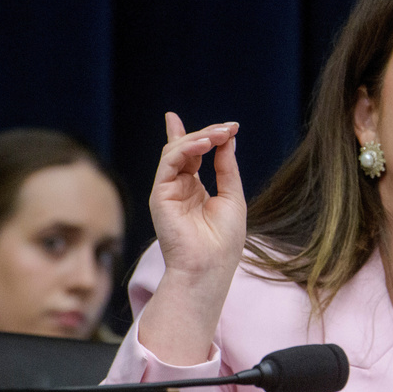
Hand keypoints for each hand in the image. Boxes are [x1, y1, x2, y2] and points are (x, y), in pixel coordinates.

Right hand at [149, 112, 246, 283]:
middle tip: (228, 127)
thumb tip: (228, 139)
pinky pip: (169, 162)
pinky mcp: (160, 194)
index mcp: (195, 190)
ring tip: (221, 133)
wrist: (210, 266)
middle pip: (185, 149)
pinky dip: (186, 148)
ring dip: (199, 138)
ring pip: (175, 151)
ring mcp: (167, 190)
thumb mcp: (232, 196)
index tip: (227, 125)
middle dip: (207, 134)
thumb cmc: (224, 239)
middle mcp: (179, 188)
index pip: (192, 155)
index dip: (202, 135)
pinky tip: (205, 144)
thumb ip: (226, 166)